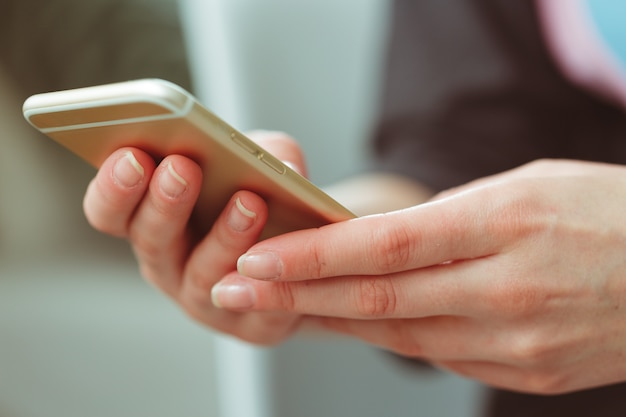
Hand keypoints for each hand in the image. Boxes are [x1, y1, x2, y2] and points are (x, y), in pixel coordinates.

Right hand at [83, 131, 305, 343]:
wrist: (305, 254)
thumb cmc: (268, 198)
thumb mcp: (263, 162)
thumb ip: (266, 151)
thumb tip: (278, 162)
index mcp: (152, 219)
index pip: (110, 210)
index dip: (114, 186)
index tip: (131, 155)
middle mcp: (168, 263)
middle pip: (149, 241)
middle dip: (163, 203)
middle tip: (181, 169)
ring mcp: (204, 299)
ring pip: (200, 276)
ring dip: (222, 239)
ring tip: (248, 202)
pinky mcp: (250, 324)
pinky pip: (254, 307)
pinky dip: (264, 280)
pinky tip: (276, 256)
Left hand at [212, 159, 625, 393]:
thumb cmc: (609, 212)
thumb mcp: (528, 186)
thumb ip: (452, 218)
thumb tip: (383, 241)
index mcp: (505, 225)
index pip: (383, 246)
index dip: (312, 254)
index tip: (257, 254)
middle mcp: (506, 292)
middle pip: (377, 299)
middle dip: (295, 295)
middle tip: (235, 287)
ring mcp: (517, 343)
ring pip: (398, 335)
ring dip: (330, 321)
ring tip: (274, 307)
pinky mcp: (525, 373)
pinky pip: (439, 354)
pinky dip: (387, 338)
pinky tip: (349, 325)